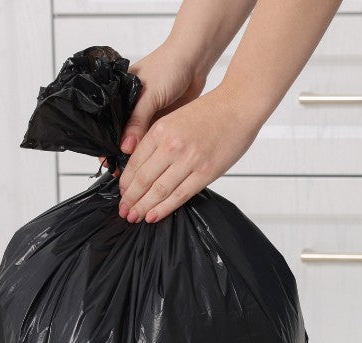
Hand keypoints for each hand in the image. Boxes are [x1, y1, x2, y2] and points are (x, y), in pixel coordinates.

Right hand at [97, 44, 206, 171]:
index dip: (105, 143)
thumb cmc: (169, 67)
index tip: (106, 161)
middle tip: (119, 173)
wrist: (194, 61)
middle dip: (118, 154)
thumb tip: (125, 148)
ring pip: (135, 141)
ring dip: (134, 156)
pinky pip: (150, 140)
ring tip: (131, 173)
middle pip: (119, 136)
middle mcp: (129, 107)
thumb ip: (137, 121)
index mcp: (118, 96)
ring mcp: (144, 114)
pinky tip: (146, 164)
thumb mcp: (149, 94)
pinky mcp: (159, 121)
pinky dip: (148, 152)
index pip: (105, 124)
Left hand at [118, 87, 261, 222]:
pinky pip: (180, 195)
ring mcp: (189, 160)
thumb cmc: (211, 111)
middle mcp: (171, 145)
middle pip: (143, 179)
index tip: (122, 193)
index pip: (134, 163)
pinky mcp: (206, 172)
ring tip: (134, 217)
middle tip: (124, 211)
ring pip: (159, 190)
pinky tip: (153, 216)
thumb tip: (145, 166)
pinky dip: (164, 208)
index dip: (125, 182)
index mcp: (160, 130)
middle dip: (130, 199)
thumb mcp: (175, 118)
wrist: (239, 105)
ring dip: (144, 207)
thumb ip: (158, 140)